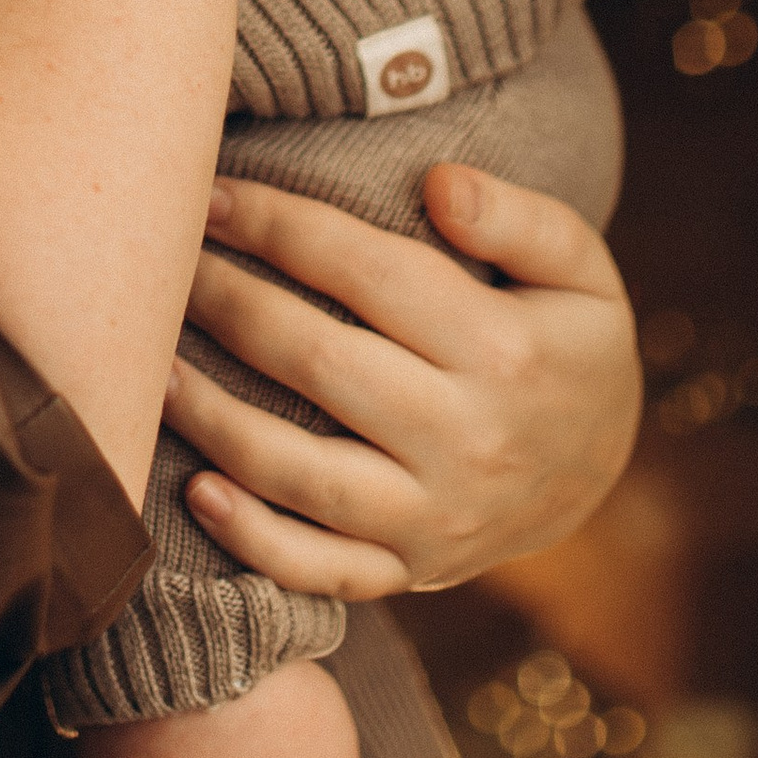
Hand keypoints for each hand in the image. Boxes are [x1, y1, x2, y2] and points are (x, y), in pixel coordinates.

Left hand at [168, 165, 640, 595]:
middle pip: (319, 363)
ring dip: (214, 417)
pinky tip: (195, 490)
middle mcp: (467, 441)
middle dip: (228, 302)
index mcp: (505, 352)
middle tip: (168, 261)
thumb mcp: (581, 268)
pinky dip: (252, 540)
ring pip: (302, 473)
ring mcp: (435, 520)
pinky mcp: (411, 573)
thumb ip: (519, 216)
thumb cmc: (568, 342)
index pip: (369, 272)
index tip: (213, 192)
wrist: (602, 472)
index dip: (280, 226)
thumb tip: (437, 184)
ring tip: (154, 363)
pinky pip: (320, 570)